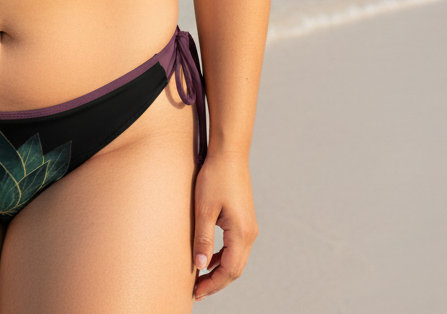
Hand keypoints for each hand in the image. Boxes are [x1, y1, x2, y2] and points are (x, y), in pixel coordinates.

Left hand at [192, 150, 257, 300]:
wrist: (230, 153)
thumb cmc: (216, 177)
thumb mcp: (204, 208)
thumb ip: (203, 238)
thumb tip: (200, 266)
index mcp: (241, 233)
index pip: (229, 270)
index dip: (213, 284)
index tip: (196, 293)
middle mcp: (250, 233)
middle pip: (235, 269)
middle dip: (217, 282)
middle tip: (197, 291)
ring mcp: (249, 227)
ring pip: (236, 259)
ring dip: (220, 270)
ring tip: (201, 278)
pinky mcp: (244, 219)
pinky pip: (236, 247)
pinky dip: (224, 256)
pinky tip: (210, 257)